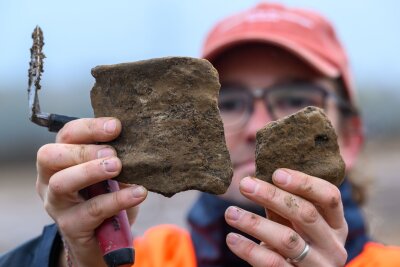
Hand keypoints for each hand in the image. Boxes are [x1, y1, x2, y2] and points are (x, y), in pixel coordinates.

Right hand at [36, 118, 146, 266]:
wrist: (102, 239)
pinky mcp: (70, 226)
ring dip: (90, 171)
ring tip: (117, 167)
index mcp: (60, 159)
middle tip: (113, 153)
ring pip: (61, 183)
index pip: (66, 135)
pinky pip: (91, 210)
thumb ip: (115, 157)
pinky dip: (117, 199)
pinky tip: (138, 192)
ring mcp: (56, 204)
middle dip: (83, 150)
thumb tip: (138, 141)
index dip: (90, 127)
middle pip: (50, 155)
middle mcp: (50, 179)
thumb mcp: (110, 173)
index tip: (117, 126)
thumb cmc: (106, 196)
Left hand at [224, 169, 347, 266]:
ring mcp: (318, 266)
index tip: (276, 173)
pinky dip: (249, 249)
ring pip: (287, 240)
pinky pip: (272, 263)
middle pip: (306, 214)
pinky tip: (232, 238)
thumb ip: (284, 203)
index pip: (330, 197)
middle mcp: (333, 246)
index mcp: (336, 224)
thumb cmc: (293, 244)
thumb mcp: (294, 223)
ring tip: (230, 213)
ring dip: (254, 223)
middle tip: (245, 184)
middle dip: (272, 196)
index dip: (304, 183)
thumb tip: (256, 178)